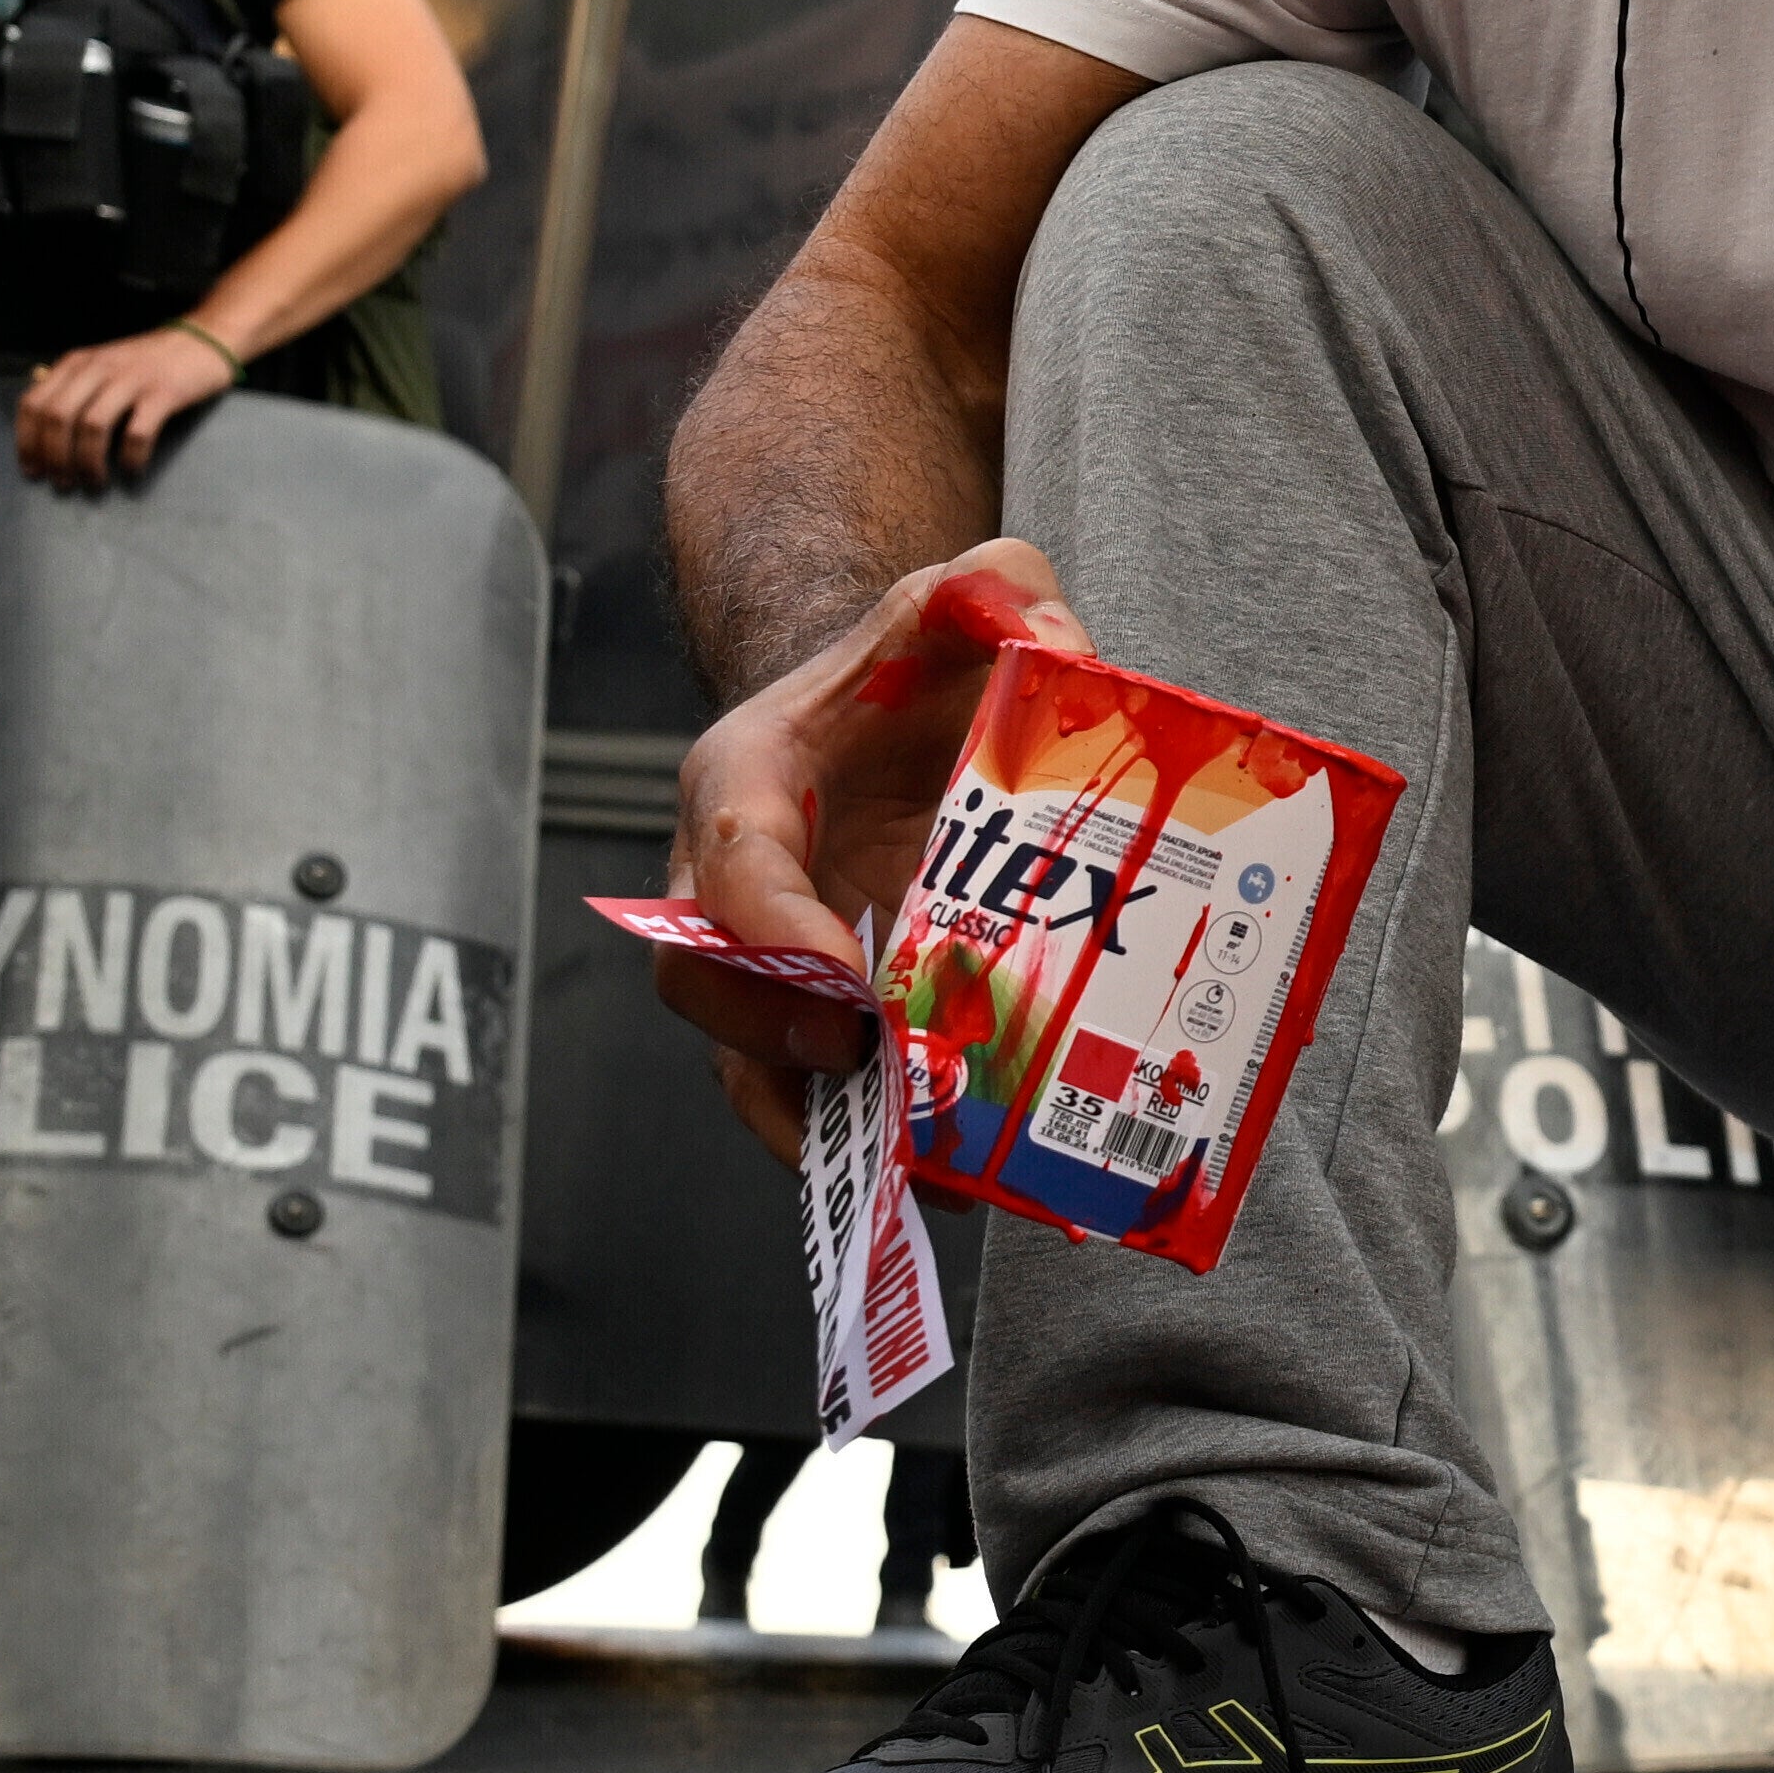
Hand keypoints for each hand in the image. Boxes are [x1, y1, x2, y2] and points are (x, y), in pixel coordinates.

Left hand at [11, 321, 237, 490]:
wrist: (202, 339)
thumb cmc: (148, 361)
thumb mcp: (102, 365)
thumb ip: (74, 388)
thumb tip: (43, 432)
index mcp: (77, 363)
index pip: (34, 403)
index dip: (27, 442)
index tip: (33, 470)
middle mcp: (98, 368)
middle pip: (58, 417)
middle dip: (55, 457)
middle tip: (62, 483)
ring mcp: (131, 379)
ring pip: (92, 426)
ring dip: (88, 462)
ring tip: (93, 483)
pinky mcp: (163, 393)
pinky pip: (138, 432)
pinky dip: (130, 458)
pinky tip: (132, 471)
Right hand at [661, 537, 1076, 1154]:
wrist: (902, 713)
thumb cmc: (917, 662)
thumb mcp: (961, 596)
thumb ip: (1002, 591)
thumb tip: (1065, 651)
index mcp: (749, 775)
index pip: (731, 858)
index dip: (775, 932)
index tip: (846, 986)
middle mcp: (731, 880)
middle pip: (708, 979)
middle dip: (778, 1040)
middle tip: (876, 1070)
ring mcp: (769, 959)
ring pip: (748, 1059)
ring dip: (821, 1119)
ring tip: (922, 1166)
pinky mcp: (818, 1011)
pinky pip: (807, 1095)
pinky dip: (861, 1144)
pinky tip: (950, 1182)